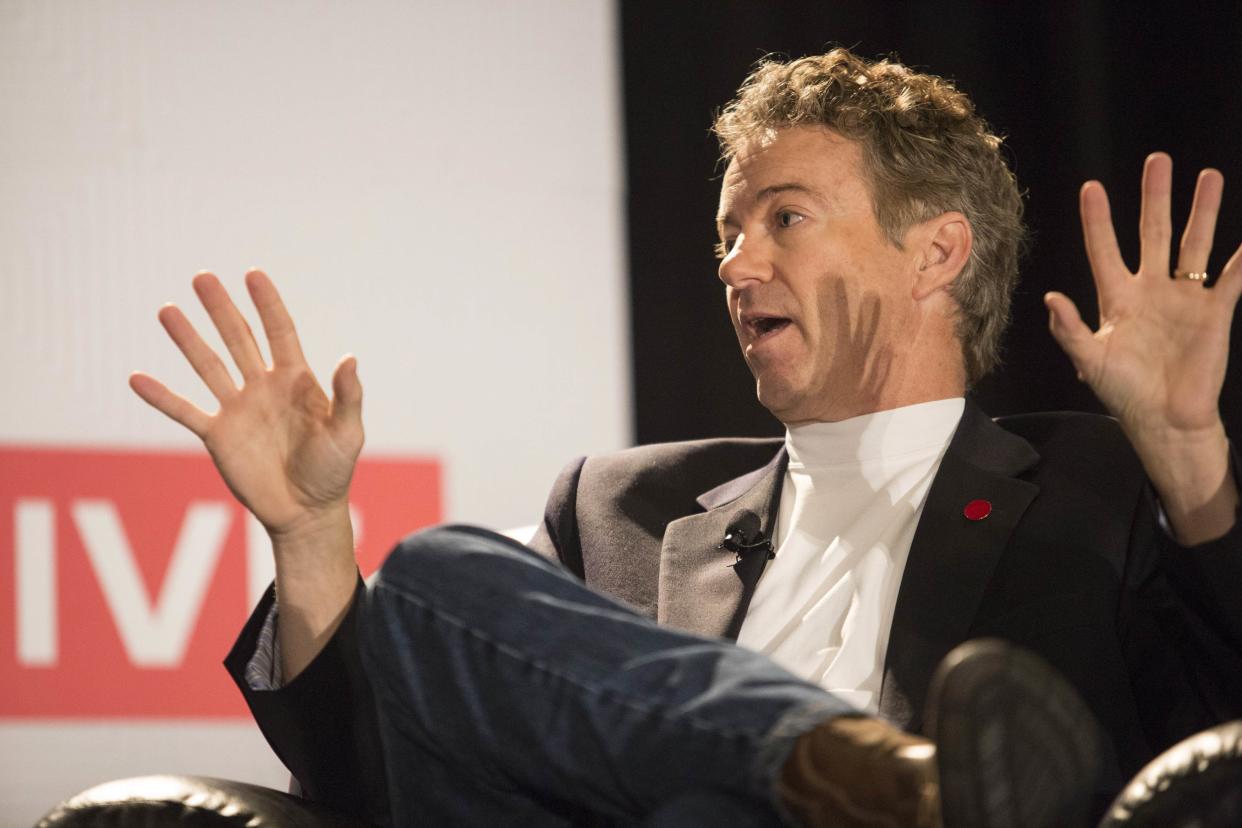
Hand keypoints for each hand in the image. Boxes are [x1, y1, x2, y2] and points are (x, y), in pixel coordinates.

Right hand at [130, 270, 363, 538]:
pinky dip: (161, 396)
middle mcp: (264, 387)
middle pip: (239, 339)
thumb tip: (349, 358)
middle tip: (202, 277)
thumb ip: (347, 396)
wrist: (307, 511)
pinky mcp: (218, 436)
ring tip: (167, 311)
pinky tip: (137, 378)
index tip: (253, 274)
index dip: (267, 304)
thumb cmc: (334, 470)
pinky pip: (185, 411)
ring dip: (187, 340)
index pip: (280, 332)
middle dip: (221, 309)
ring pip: (209, 366)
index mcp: (296, 380)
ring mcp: (238, 409)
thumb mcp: (348, 433)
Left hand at [1045, 154, 1241, 541]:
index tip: (1091, 187)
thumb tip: (1051, 298)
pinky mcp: (1215, 312)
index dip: (1097, 220)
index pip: (1104, 249)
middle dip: (1155, 198)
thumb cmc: (1123, 393)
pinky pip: (1232, 278)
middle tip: (1158, 161)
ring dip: (1201, 211)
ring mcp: (1184, 298)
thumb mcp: (1089, 361)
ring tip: (1207, 175)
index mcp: (1117, 298)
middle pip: (1153, 233)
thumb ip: (1070, 330)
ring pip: (1194, 244)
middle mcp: (1151, 289)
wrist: (1164, 419)